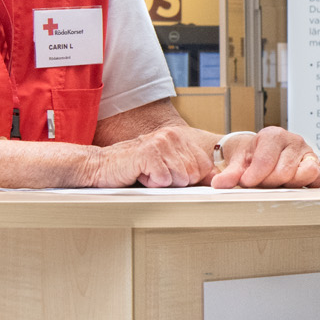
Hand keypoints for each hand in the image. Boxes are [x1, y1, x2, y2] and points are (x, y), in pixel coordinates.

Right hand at [85, 126, 214, 187]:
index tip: (168, 175)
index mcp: (179, 137)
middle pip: (192, 175)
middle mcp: (173, 135)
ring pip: (180, 178)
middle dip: (174, 182)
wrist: (101, 166)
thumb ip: (192, 171)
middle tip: (154, 174)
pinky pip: (164, 180)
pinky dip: (151, 183)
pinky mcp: (149, 153)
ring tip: (146, 174)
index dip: (187, 179)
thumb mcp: (167, 168)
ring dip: (161, 183)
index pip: (203, 167)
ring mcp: (161, 142)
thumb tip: (218, 180)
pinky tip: (139, 174)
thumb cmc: (134, 169)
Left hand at [210, 127, 319, 189]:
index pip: (265, 161)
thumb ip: (230, 174)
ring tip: (277, 185)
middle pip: (283, 171)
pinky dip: (315, 182)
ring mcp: (308, 153)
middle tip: (262, 184)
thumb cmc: (252, 158)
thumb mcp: (238, 163)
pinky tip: (300, 187)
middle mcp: (293, 141)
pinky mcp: (319, 165)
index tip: (246, 182)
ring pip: (304, 174)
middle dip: (269, 183)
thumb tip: (219, 184)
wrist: (264, 155)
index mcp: (273, 135)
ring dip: (289, 185)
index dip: (254, 176)